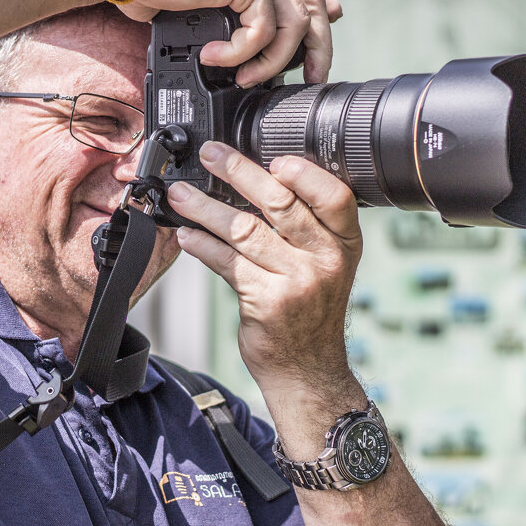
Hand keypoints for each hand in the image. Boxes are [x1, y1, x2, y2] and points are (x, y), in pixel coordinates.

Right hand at [115, 0, 341, 87]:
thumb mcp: (201, 8)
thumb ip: (228, 22)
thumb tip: (238, 53)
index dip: (321, 16)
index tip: (318, 50)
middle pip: (314, 8)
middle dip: (319, 49)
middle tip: (311, 78)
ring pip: (293, 25)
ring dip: (271, 62)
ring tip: (244, 79)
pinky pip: (261, 30)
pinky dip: (240, 53)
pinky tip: (214, 57)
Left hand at [164, 141, 361, 394]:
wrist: (307, 369)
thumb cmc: (310, 310)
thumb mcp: (327, 265)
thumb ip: (305, 227)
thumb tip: (257, 179)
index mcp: (345, 243)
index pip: (333, 196)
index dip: (303, 173)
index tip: (272, 158)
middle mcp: (326, 260)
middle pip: (280, 204)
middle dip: (238, 172)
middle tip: (211, 155)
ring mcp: (297, 281)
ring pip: (244, 230)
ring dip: (205, 208)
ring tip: (180, 195)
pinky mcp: (266, 302)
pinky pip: (227, 262)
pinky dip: (202, 245)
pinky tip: (186, 235)